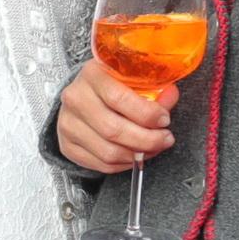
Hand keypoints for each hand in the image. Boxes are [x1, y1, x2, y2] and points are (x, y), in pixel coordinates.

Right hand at [54, 56, 174, 174]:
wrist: (82, 96)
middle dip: (147, 140)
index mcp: (92, 74)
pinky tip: (135, 155)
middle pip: (113, 130)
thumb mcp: (131, 78)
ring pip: (108, 152)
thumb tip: (170, 96)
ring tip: (153, 148)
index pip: (119, 99)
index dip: (147, 114)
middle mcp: (75, 98)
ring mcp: (68, 124)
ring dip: (137, 155)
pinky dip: (124, 164)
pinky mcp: (68, 146)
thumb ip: (153, 88)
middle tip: (165, 139)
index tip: (164, 119)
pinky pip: (101, 164)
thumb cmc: (111, 85)